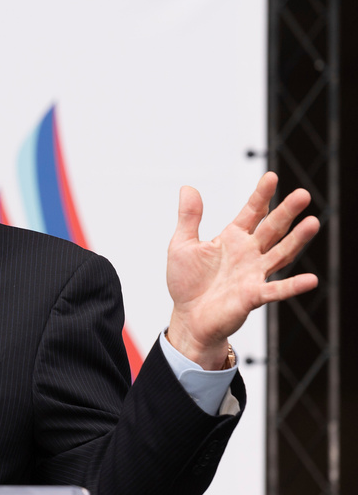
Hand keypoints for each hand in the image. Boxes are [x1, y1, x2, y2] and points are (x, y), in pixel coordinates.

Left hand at [166, 172, 319, 369]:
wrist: (188, 318)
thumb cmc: (187, 283)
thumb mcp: (182, 246)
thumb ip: (189, 218)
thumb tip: (187, 187)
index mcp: (232, 239)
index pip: (251, 212)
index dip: (261, 195)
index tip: (271, 176)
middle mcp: (249, 253)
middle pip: (272, 229)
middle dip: (286, 212)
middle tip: (303, 194)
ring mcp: (254, 274)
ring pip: (280, 254)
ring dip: (297, 240)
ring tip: (313, 222)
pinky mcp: (253, 296)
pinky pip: (276, 290)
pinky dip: (293, 286)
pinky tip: (310, 280)